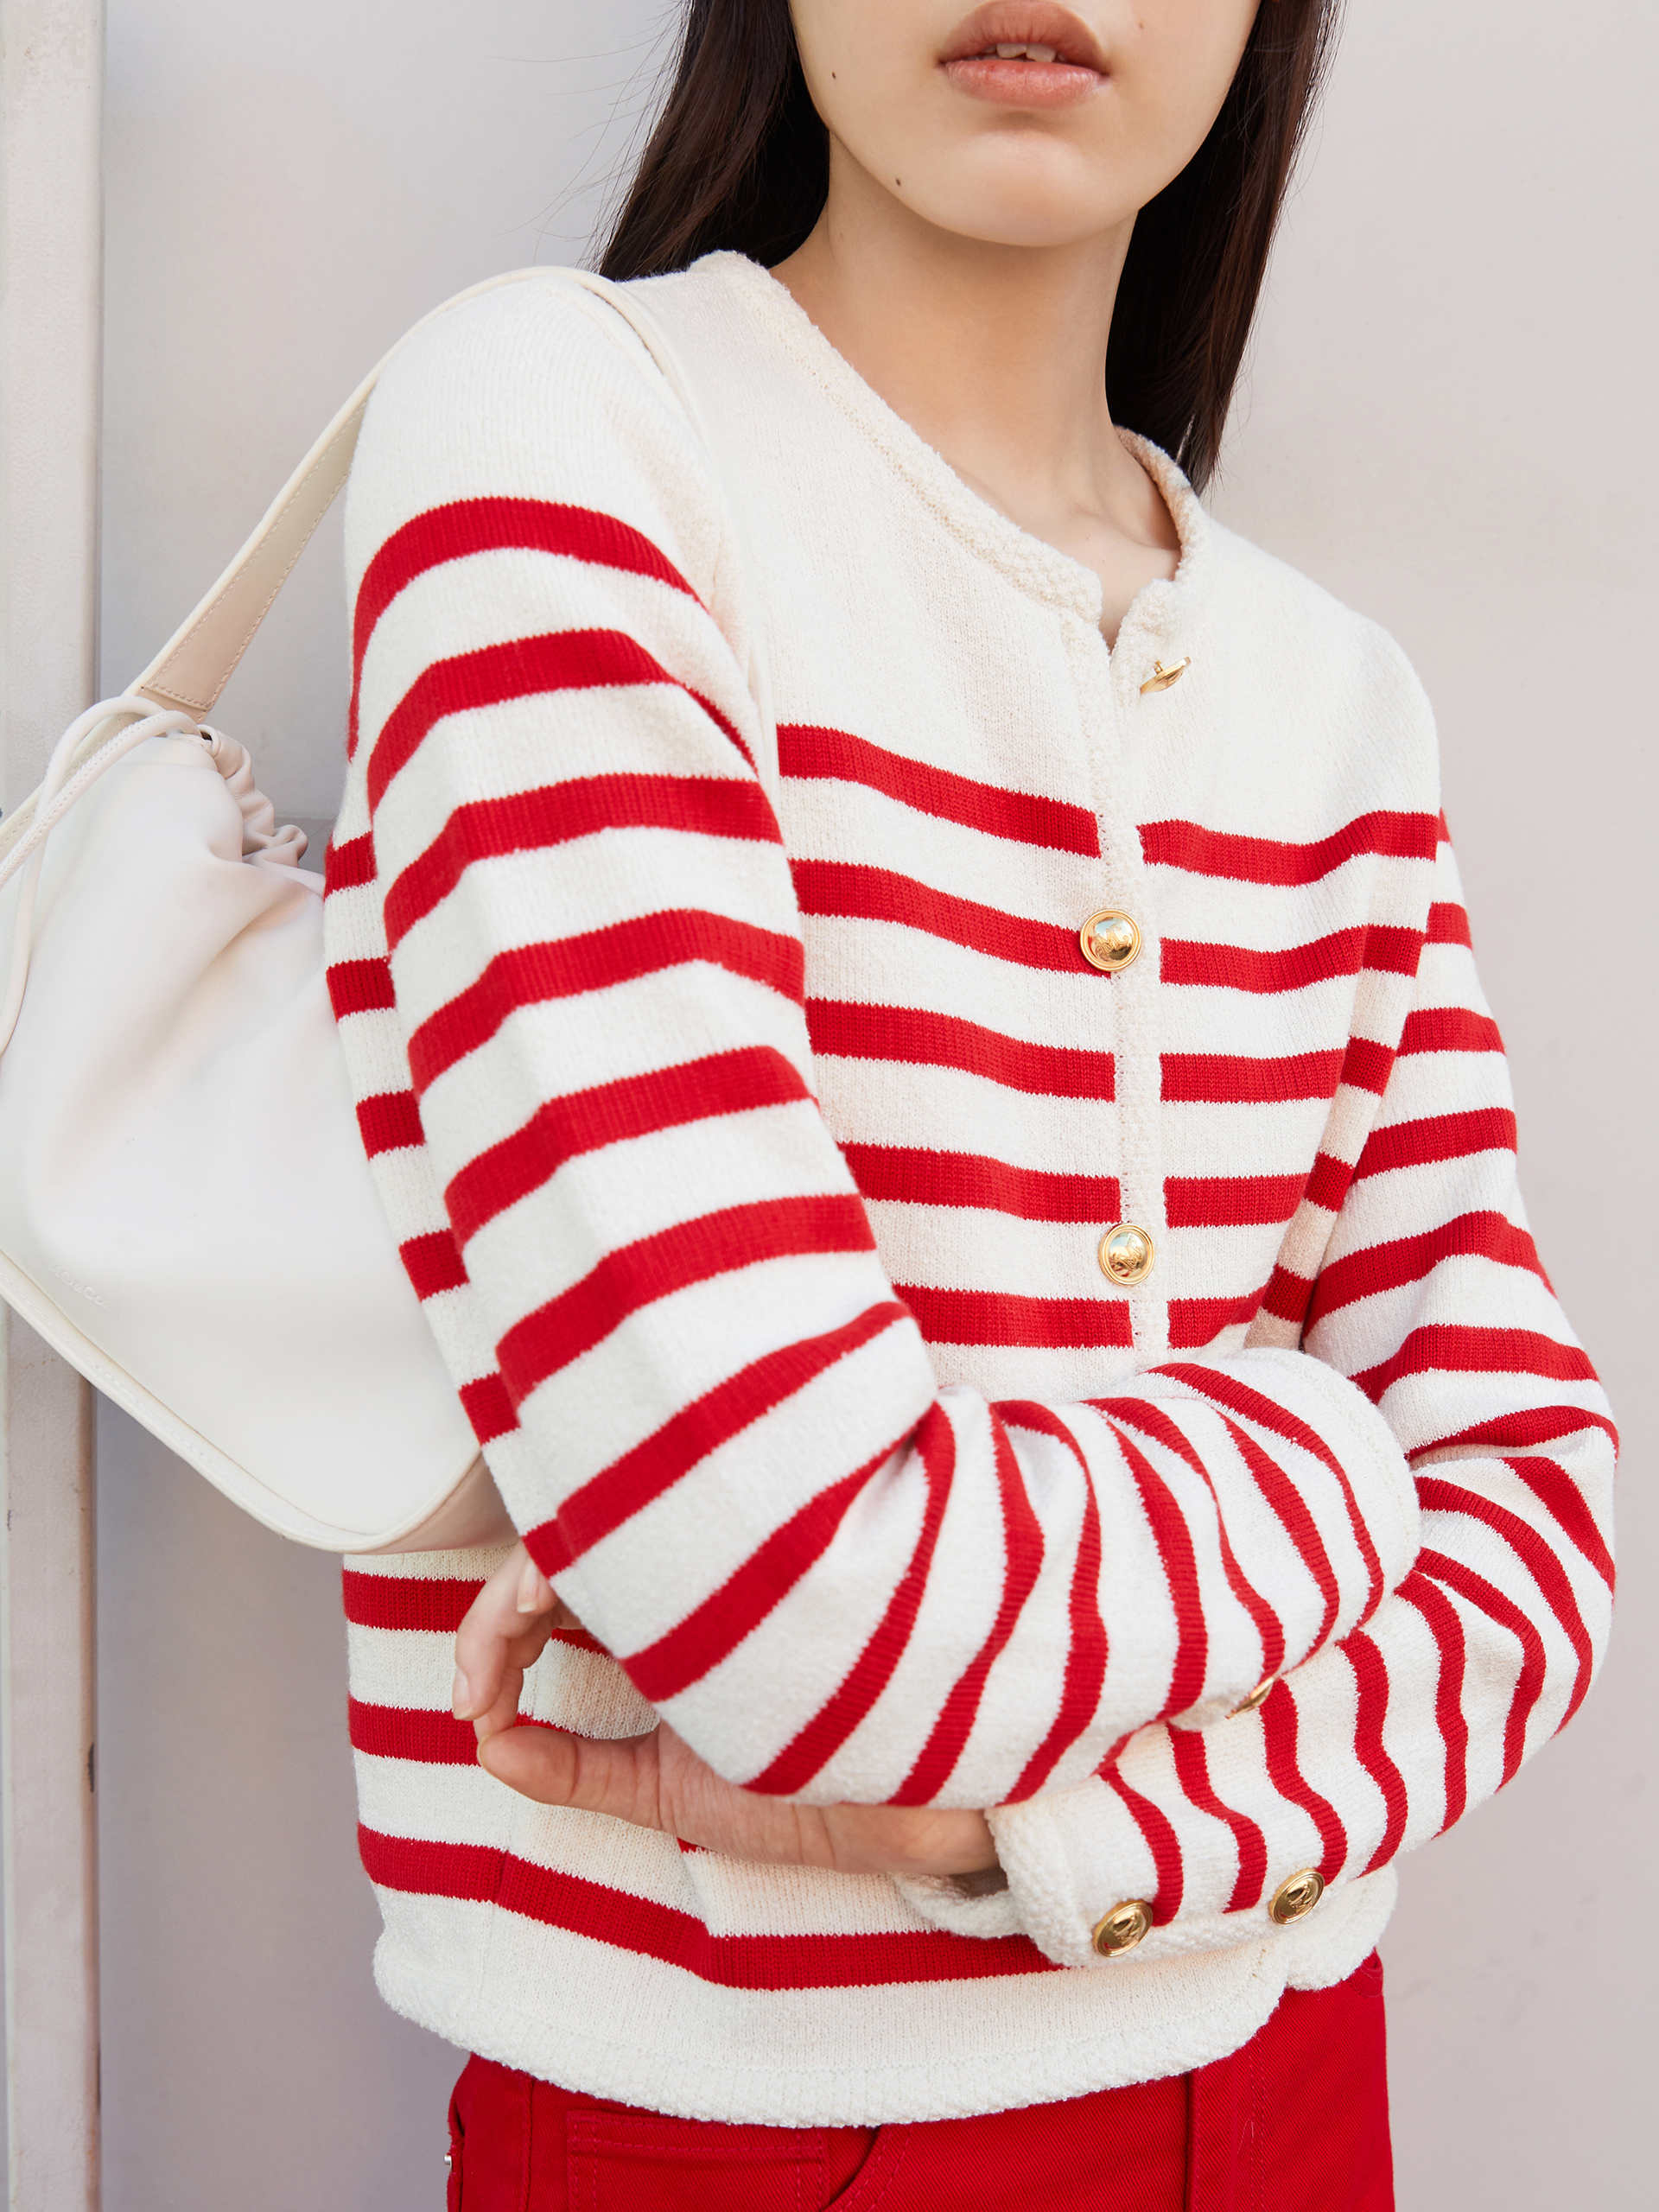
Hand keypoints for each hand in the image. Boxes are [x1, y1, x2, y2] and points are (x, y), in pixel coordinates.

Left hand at [453, 1543, 1000, 1880]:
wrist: (930, 1798)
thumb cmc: (819, 1789)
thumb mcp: (677, 1789)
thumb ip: (581, 1774)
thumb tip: (485, 1751)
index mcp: (671, 1618)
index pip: (560, 1588)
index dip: (493, 1634)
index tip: (470, 1707)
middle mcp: (689, 1579)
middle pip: (563, 1553)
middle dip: (494, 1617)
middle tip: (471, 1690)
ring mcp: (726, 1554)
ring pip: (595, 1528)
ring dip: (524, 1586)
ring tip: (498, 1646)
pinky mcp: (759, 1541)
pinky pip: (651, 1517)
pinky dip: (580, 1552)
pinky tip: (547, 1594)